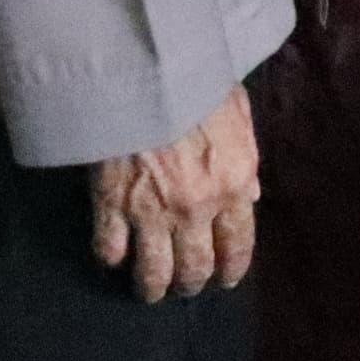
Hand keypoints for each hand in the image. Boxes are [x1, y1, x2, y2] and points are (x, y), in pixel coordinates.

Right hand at [91, 85, 258, 303]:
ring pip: (152, 273)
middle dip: (191, 285)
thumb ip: (244, 161)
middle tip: (185, 287)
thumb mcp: (239, 116)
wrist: (147, 70)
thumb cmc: (197, 83)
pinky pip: (109, 250)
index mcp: (233, 184)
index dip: (230, 269)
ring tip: (150, 290)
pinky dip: (112, 258)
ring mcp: (151, 212)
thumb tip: (249, 196)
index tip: (224, 280)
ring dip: (153, 287)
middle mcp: (196, 208)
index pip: (238, 246)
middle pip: (194, 268)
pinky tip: (115, 257)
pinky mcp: (111, 206)